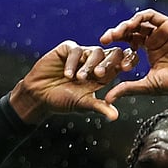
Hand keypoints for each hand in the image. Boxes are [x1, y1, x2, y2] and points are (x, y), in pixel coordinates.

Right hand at [10, 41, 137, 122]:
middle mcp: (95, 62)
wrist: (40, 96)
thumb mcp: (83, 104)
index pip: (121, 64)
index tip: (127, 68)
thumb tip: (115, 117)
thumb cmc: (63, 101)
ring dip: (88, 65)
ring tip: (79, 78)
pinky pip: (75, 51)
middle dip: (107, 63)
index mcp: (104, 75)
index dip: (127, 62)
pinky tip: (67, 75)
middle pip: (111, 54)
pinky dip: (72, 62)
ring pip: (95, 51)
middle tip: (99, 74)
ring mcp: (82, 54)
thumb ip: (99, 107)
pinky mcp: (67, 50)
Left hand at [99, 9, 167, 102]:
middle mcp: (156, 40)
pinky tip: (130, 26)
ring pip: (139, 22)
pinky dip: (138, 18)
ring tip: (115, 34)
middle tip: (105, 40)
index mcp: (151, 51)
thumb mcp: (146, 85)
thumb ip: (127, 88)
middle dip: (116, 33)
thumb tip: (107, 99)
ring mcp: (162, 31)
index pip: (129, 42)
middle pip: (132, 30)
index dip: (116, 44)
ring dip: (125, 25)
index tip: (104, 50)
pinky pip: (151, 15)